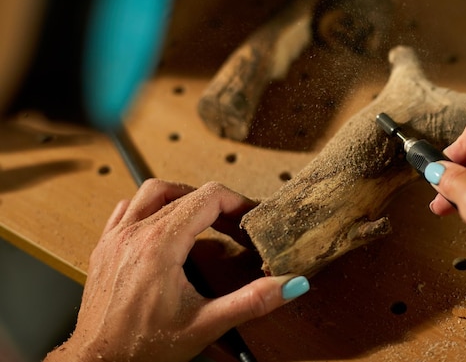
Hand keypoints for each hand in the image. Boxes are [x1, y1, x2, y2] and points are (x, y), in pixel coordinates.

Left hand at [45, 179, 308, 361]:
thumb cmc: (143, 347)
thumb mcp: (206, 324)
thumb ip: (252, 301)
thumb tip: (288, 285)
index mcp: (160, 245)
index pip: (207, 197)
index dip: (236, 202)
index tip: (248, 216)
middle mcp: (135, 233)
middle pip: (185, 193)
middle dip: (217, 204)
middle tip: (234, 223)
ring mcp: (116, 237)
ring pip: (152, 191)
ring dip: (182, 196)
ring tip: (202, 214)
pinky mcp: (105, 247)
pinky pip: (126, 208)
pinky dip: (149, 207)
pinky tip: (162, 223)